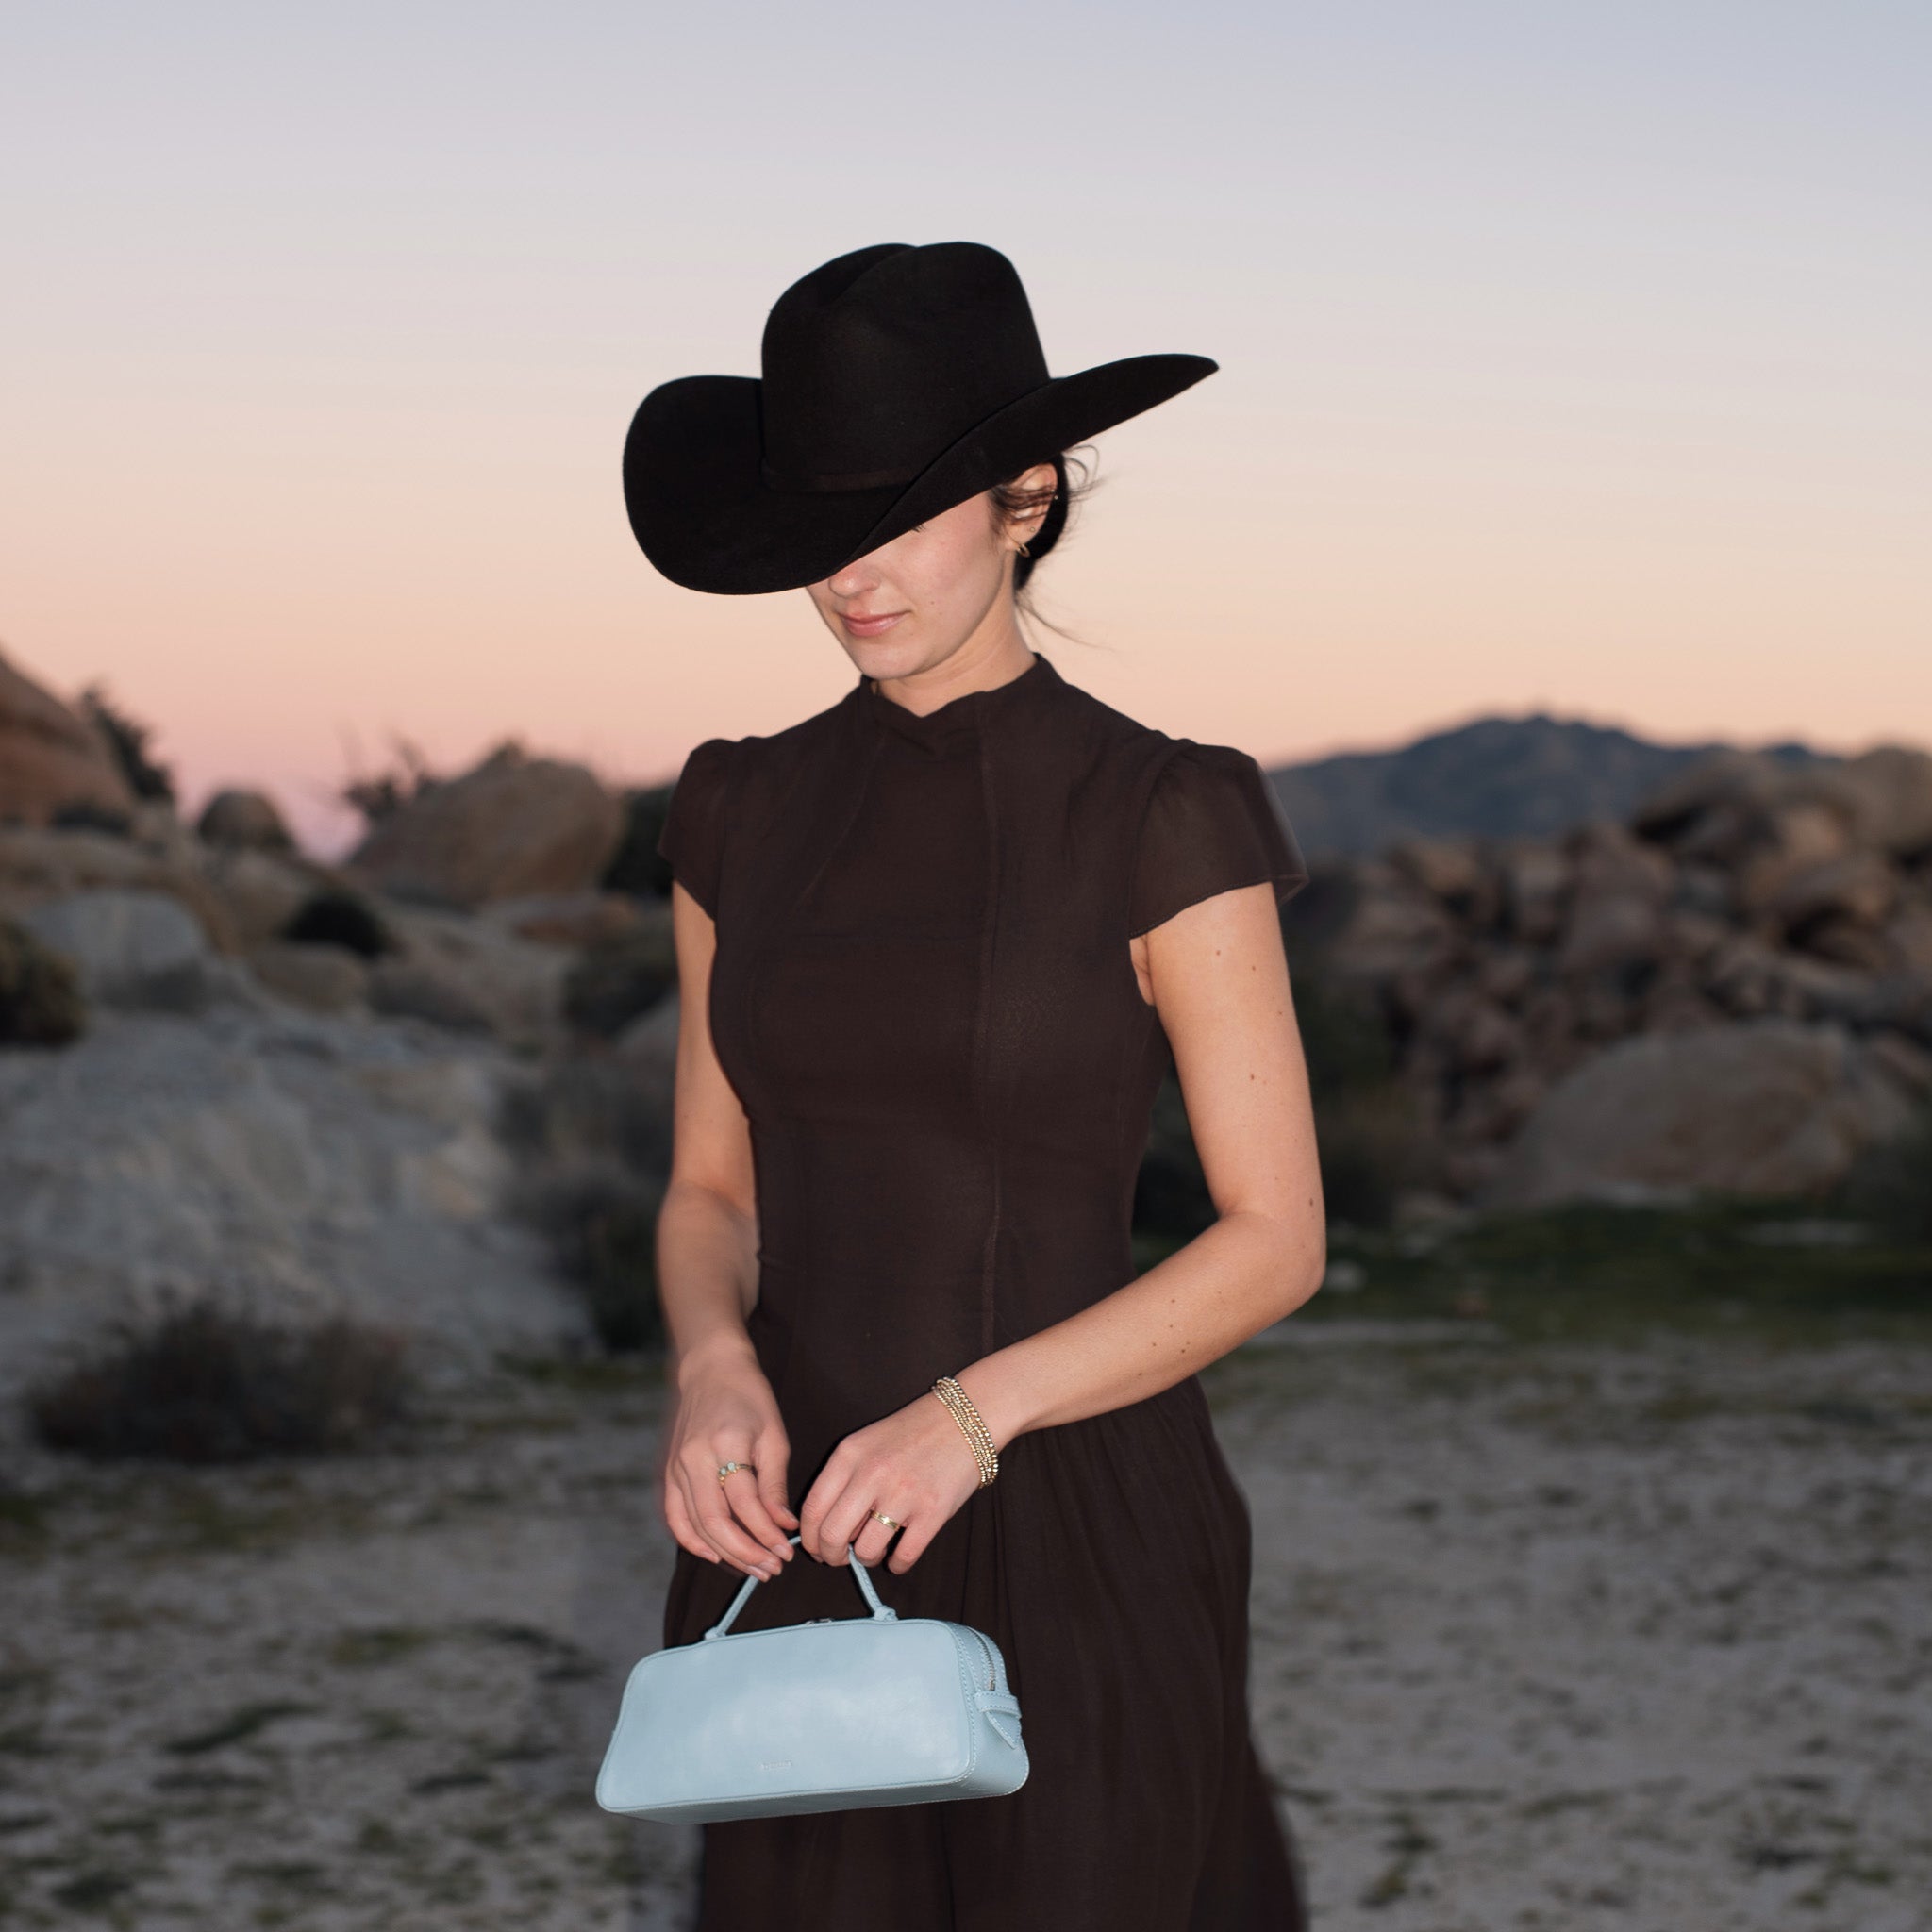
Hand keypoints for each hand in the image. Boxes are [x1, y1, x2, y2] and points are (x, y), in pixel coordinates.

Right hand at [659, 1342, 798, 1580]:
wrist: (711, 1369)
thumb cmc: (750, 1398)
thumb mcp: (773, 1435)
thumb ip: (774, 1484)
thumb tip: (783, 1526)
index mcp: (725, 1444)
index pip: (745, 1504)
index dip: (767, 1534)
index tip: (787, 1552)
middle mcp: (694, 1459)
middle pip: (715, 1522)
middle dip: (746, 1553)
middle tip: (771, 1569)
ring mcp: (676, 1467)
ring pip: (695, 1525)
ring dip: (724, 1553)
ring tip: (753, 1568)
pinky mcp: (668, 1472)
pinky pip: (674, 1517)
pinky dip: (692, 1541)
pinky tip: (715, 1554)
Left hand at [797, 1387, 985, 1574]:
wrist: (962, 1419)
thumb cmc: (911, 1434)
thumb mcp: (866, 1444)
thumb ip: (843, 1479)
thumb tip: (828, 1529)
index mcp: (849, 1455)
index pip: (813, 1509)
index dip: (809, 1538)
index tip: (816, 1548)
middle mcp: (872, 1474)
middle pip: (832, 1535)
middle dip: (831, 1556)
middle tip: (840, 1558)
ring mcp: (903, 1493)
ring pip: (865, 1550)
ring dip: (866, 1559)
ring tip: (875, 1551)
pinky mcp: (933, 1511)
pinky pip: (903, 1556)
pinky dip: (897, 1565)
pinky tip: (898, 1556)